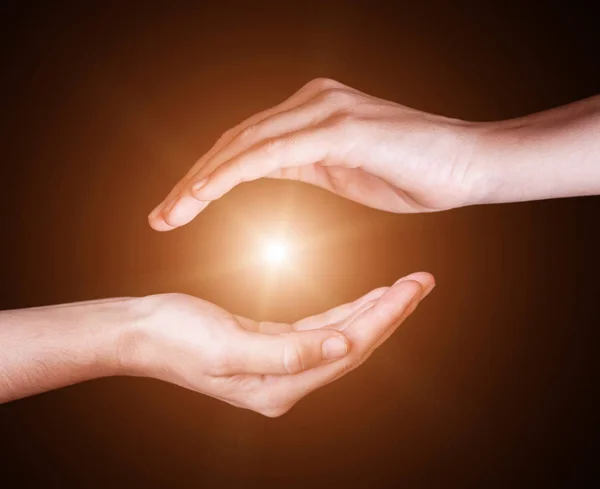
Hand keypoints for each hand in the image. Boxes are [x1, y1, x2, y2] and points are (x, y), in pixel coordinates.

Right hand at [122, 272, 433, 416]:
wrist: (142, 331)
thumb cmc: (176, 337)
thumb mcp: (229, 347)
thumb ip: (287, 353)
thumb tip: (344, 348)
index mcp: (280, 386)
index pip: (349, 350)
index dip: (384, 318)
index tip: (412, 288)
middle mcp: (286, 382)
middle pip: (354, 345)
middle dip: (390, 313)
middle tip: (421, 282)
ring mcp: (281, 366)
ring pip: (342, 337)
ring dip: (374, 312)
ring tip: (403, 288)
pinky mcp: (272, 347)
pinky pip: (321, 330)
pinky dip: (346, 313)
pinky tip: (364, 301)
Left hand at [148, 77, 488, 230]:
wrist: (471, 164)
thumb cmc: (417, 173)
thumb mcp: (347, 169)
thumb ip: (309, 162)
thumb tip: (276, 167)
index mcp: (312, 114)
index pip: (246, 144)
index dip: (209, 176)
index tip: (181, 207)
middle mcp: (312, 102)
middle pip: (235, 141)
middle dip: (193, 180)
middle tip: (161, 216)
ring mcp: (324, 111)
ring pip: (244, 144)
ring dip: (201, 180)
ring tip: (170, 214)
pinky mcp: (338, 129)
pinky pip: (271, 152)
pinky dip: (232, 174)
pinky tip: (203, 196)